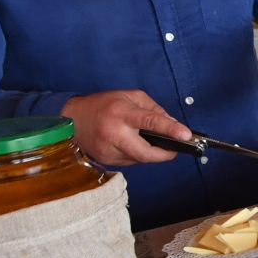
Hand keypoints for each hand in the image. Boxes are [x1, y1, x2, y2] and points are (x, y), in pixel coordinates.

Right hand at [62, 90, 192, 165]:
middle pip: (146, 153)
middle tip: (175, 149)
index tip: (186, 134)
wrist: (70, 119)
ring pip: (140, 158)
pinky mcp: (106, 160)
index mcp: (122, 113)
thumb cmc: (102, 105)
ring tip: (145, 139)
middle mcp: (114, 133)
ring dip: (150, 152)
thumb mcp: (130, 96)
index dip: (170, 129)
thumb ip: (154, 109)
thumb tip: (173, 124)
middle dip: (165, 154)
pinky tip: (131, 143)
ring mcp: (108, 150)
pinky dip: (137, 154)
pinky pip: (130, 160)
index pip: (150, 121)